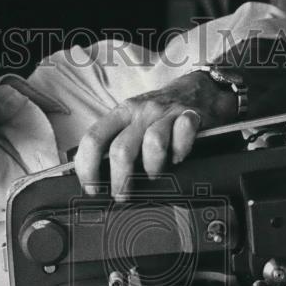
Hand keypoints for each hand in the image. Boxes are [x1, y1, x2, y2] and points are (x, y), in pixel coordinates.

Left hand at [73, 70, 236, 199]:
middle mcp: (140, 112)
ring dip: (152, 168)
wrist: (197, 89)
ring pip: (153, 144)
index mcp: (121, 114)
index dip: (87, 167)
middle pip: (121, 150)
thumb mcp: (132, 122)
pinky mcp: (191, 116)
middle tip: (122, 195)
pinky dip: (181, 151)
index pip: (93, 139)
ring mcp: (166, 114)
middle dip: (120, 180)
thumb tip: (96, 179)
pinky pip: (183, 134)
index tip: (91, 188)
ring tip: (154, 175)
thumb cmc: (159, 115)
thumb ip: (115, 143)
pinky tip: (178, 157)